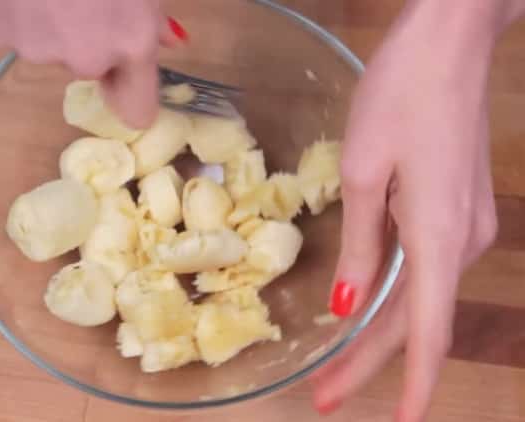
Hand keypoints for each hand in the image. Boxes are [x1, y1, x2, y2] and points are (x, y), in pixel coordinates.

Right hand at [0, 0, 185, 128]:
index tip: (127, 82)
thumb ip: (151, 13)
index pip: (136, 110)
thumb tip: (168, 37)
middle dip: (89, 37)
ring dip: (50, 20)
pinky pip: (12, 29)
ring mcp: (34, 47)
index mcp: (131, 42)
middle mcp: (84, 58)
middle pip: (90, 66)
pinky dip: (16, 9)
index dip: (132, 95)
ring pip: (47, 45)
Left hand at [309, 3, 510, 420]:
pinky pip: (424, 266)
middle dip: (368, 364)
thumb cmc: (401, 96)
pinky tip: (363, 313)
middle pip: (414, 319)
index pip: (427, 330)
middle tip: (323, 397)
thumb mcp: (366, 173)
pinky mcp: (459, 209)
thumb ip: (360, 246)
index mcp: (439, 235)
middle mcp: (463, 241)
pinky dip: (392, 297)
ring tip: (333, 369)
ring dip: (377, 333)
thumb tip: (346, 306)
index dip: (409, 381)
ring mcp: (467, 226)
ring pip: (417, 296)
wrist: (450, 43)